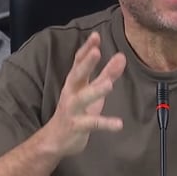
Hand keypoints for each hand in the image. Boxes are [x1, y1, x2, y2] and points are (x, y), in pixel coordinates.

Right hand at [45, 32, 125, 156]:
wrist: (55, 139)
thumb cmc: (77, 111)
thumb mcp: (92, 91)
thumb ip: (107, 74)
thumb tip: (121, 56)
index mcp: (75, 82)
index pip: (78, 62)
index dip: (86, 48)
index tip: (96, 36)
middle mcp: (71, 93)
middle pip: (77, 75)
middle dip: (86, 63)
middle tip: (96, 51)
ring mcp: (73, 109)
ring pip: (83, 98)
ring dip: (95, 91)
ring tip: (109, 85)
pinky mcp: (77, 126)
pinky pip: (92, 124)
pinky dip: (105, 123)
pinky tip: (119, 124)